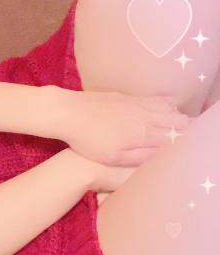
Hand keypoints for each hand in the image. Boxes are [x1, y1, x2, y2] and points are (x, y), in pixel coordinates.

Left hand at [54, 88, 191, 165]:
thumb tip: (161, 156)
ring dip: (177, 116)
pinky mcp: (126, 96)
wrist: (67, 112)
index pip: (173, 138)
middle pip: (175, 121)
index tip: (185, 150)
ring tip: (182, 123)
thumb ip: (139, 157)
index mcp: (143, 134)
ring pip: (167, 108)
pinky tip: (168, 105)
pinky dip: (166, 103)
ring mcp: (136, 103)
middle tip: (187, 137)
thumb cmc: (87, 140)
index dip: (182, 144)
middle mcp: (145, 116)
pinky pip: (154, 98)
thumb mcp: (112, 157)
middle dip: (184, 129)